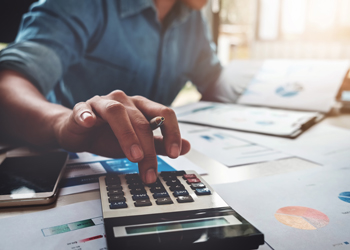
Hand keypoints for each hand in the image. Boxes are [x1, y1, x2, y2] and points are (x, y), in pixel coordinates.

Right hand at [54, 90, 190, 183]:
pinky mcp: (82, 109)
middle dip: (148, 148)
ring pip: (117, 112)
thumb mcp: (138, 143)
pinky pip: (84, 109)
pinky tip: (90, 122)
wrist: (81, 132)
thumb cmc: (110, 135)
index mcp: (141, 106)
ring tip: (133, 156)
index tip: (175, 153)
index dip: (172, 132)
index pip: (164, 113)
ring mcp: (102, 103)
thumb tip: (187, 147)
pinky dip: (87, 115)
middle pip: (141, 120)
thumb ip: (160, 144)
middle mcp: (124, 101)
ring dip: (127, 134)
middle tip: (150, 171)